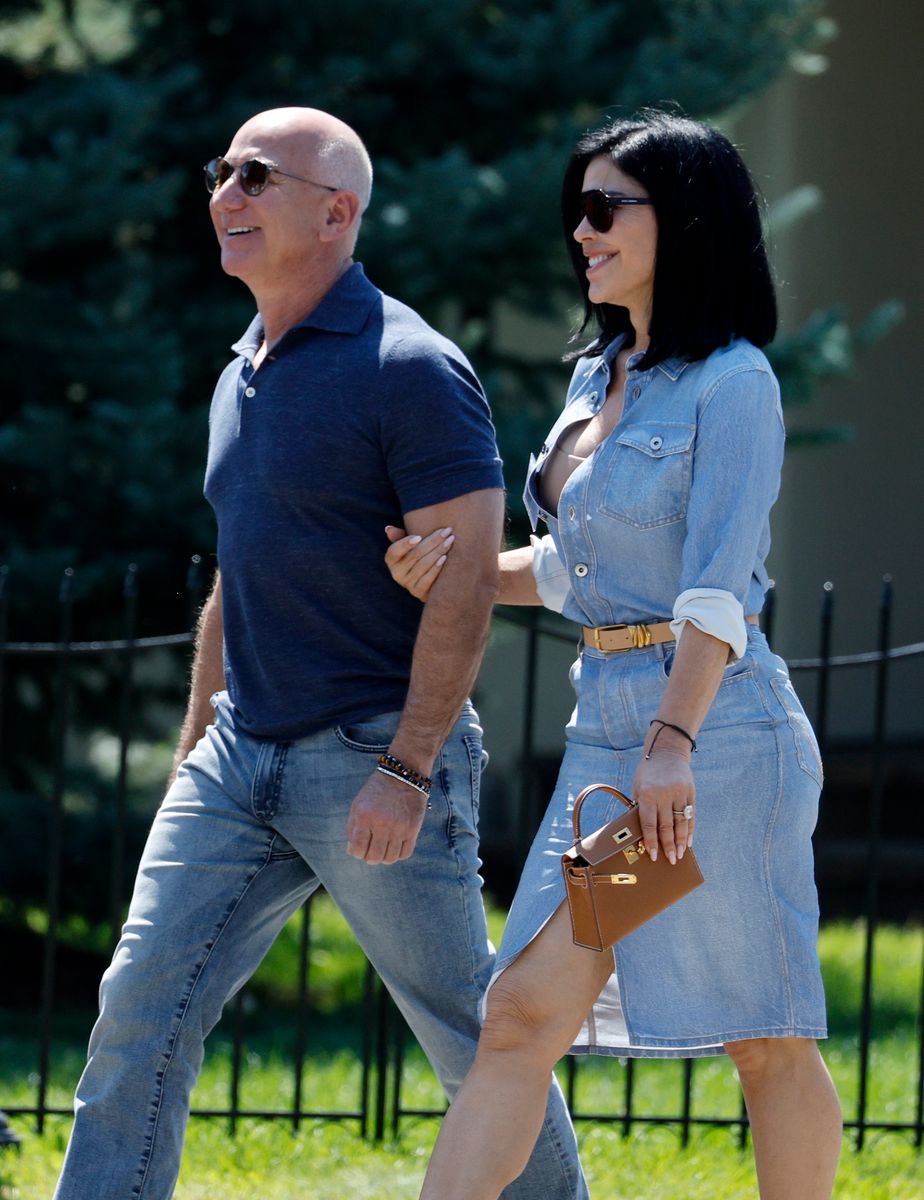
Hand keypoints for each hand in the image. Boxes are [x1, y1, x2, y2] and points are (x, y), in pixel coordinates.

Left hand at [346, 769, 428, 863]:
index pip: (358, 850)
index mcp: (364, 817)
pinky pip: (405, 853)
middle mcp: (382, 824)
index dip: (357, 852)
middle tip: (371, 849)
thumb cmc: (376, 790)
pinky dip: (398, 854)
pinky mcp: (413, 829)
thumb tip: (351, 850)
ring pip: (390, 859)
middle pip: (374, 857)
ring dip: (384, 857)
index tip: (360, 847)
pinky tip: (395, 846)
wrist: (403, 775)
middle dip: (369, 857)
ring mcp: (399, 828)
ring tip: (383, 848)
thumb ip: (352, 828)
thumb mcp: (358, 804)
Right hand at [384, 525, 452, 600]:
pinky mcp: (418, 592)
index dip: (405, 544)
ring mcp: (407, 584)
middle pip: (415, 555)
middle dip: (433, 541)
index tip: (419, 536)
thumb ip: (400, 537)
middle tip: (447, 531)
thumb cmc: (419, 558)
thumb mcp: (410, 547)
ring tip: (449, 541)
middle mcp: (397, 573)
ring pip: (423, 565)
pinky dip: (436, 568)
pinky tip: (445, 558)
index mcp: (392, 560)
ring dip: (438, 551)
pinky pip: (427, 579)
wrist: (430, 583)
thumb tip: (389, 529)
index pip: (394, 551)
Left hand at [631, 750, 694, 864]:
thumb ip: (640, 806)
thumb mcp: (638, 786)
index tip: (653, 856)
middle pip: (666, 826)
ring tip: (680, 855)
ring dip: (681, 842)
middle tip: (670, 860)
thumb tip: (640, 831)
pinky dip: (690, 830)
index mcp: (647, 794)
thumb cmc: (648, 771)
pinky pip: (690, 815)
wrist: (668, 751)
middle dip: (668, 846)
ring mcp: (679, 793)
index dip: (651, 841)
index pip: (649, 823)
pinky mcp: (690, 792)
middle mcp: (664, 795)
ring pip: (681, 823)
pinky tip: (688, 842)